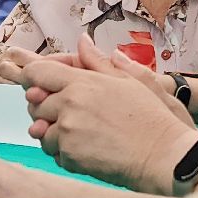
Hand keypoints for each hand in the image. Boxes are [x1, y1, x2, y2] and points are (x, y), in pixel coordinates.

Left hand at [19, 37, 197, 192]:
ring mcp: (68, 131)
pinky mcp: (70, 155)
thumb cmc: (151, 117)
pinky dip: (64, 153)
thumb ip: (99, 62)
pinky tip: (87, 151)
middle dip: (46, 109)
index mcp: (82, 82)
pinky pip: (53, 153)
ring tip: (82, 135)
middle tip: (68, 115)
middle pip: (34, 103)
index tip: (41, 86)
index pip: (38, 72)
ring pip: (41, 131)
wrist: (164, 155)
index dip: (34, 78)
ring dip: (54, 134)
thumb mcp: (129, 81)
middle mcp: (70, 104)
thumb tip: (83, 41)